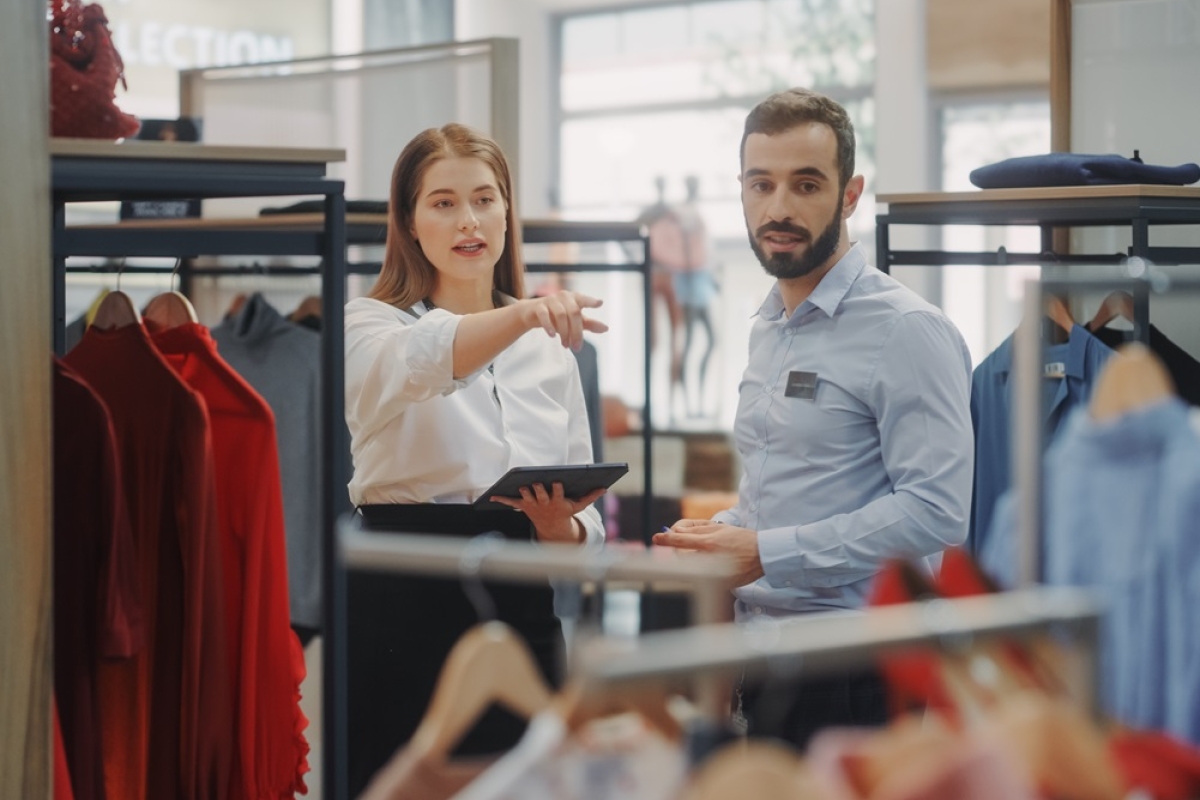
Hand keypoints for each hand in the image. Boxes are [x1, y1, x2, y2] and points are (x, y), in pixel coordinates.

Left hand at [490, 481, 604, 544]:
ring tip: (519, 486)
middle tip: (535, 483)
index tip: (556, 481)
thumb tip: (605, 488)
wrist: (552, 528)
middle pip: (540, 495)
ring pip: (526, 497)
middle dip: (538, 490)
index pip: (557, 494)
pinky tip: (491, 495)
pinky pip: (511, 502)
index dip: (556, 489)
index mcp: (558, 502)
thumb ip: (590, 496)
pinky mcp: (523, 506)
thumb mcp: (579, 506)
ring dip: (522, 493)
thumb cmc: (566, 511)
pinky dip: (501, 499)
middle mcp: (544, 503)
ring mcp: (533, 505)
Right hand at [517, 291, 608, 350]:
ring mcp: (550, 300)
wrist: (533, 313)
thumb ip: (589, 324)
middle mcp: (563, 296)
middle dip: (576, 332)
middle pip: (574, 313)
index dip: (591, 301)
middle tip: (576, 347)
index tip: (600, 303)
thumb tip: (606, 328)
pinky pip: (544, 314)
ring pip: (560, 314)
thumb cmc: (557, 316)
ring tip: (565, 345)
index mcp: (574, 298)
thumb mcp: (575, 320)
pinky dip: (548, 325)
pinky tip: (552, 335)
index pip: (584, 299)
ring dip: (564, 332)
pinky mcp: (538, 306)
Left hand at [653, 520, 764, 586]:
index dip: (666, 539)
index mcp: (710, 542)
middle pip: (682, 557)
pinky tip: (716, 565)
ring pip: (691, 568)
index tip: (656, 538)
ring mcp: (715, 572)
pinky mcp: (720, 584)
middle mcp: (710, 557)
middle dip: (678, 552)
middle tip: (682, 548)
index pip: (681, 540)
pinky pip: (704, 578)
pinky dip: (704, 572)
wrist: (763, 555)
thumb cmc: (741, 539)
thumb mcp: (720, 528)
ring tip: (703, 556)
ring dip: (690, 562)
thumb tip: (677, 531)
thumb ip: (697, 529)